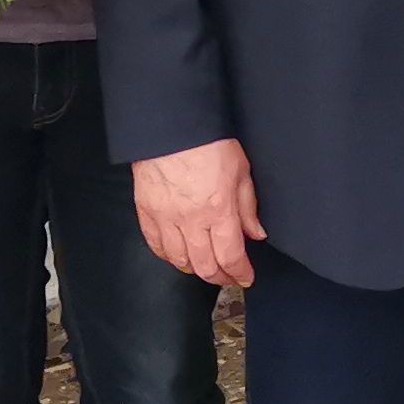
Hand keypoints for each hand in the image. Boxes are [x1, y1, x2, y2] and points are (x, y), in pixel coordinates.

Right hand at [133, 139, 265, 286]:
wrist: (172, 125)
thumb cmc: (209, 142)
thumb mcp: (241, 170)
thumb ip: (248, 206)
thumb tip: (256, 233)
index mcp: (219, 209)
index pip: (231, 256)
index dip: (240, 273)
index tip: (246, 278)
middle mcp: (191, 220)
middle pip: (205, 265)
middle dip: (220, 278)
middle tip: (229, 278)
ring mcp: (166, 218)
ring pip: (180, 260)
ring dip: (195, 270)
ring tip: (206, 268)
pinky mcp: (146, 212)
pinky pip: (156, 246)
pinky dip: (169, 257)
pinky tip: (179, 257)